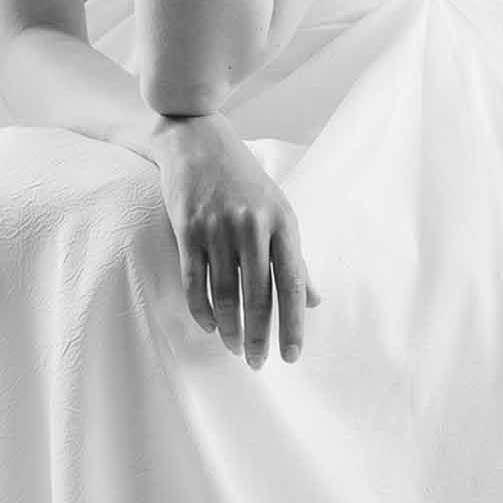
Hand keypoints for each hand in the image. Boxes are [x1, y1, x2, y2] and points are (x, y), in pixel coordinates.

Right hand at [150, 114, 322, 367]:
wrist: (198, 140)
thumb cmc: (244, 179)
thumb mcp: (278, 209)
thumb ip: (295, 256)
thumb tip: (314, 300)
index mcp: (282, 221)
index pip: (293, 283)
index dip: (293, 324)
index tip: (292, 355)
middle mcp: (252, 225)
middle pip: (259, 296)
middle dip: (260, 337)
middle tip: (259, 362)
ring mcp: (218, 227)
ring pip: (226, 294)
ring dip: (231, 329)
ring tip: (235, 347)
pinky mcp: (188, 229)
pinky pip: (195, 282)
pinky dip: (202, 311)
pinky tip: (210, 325)